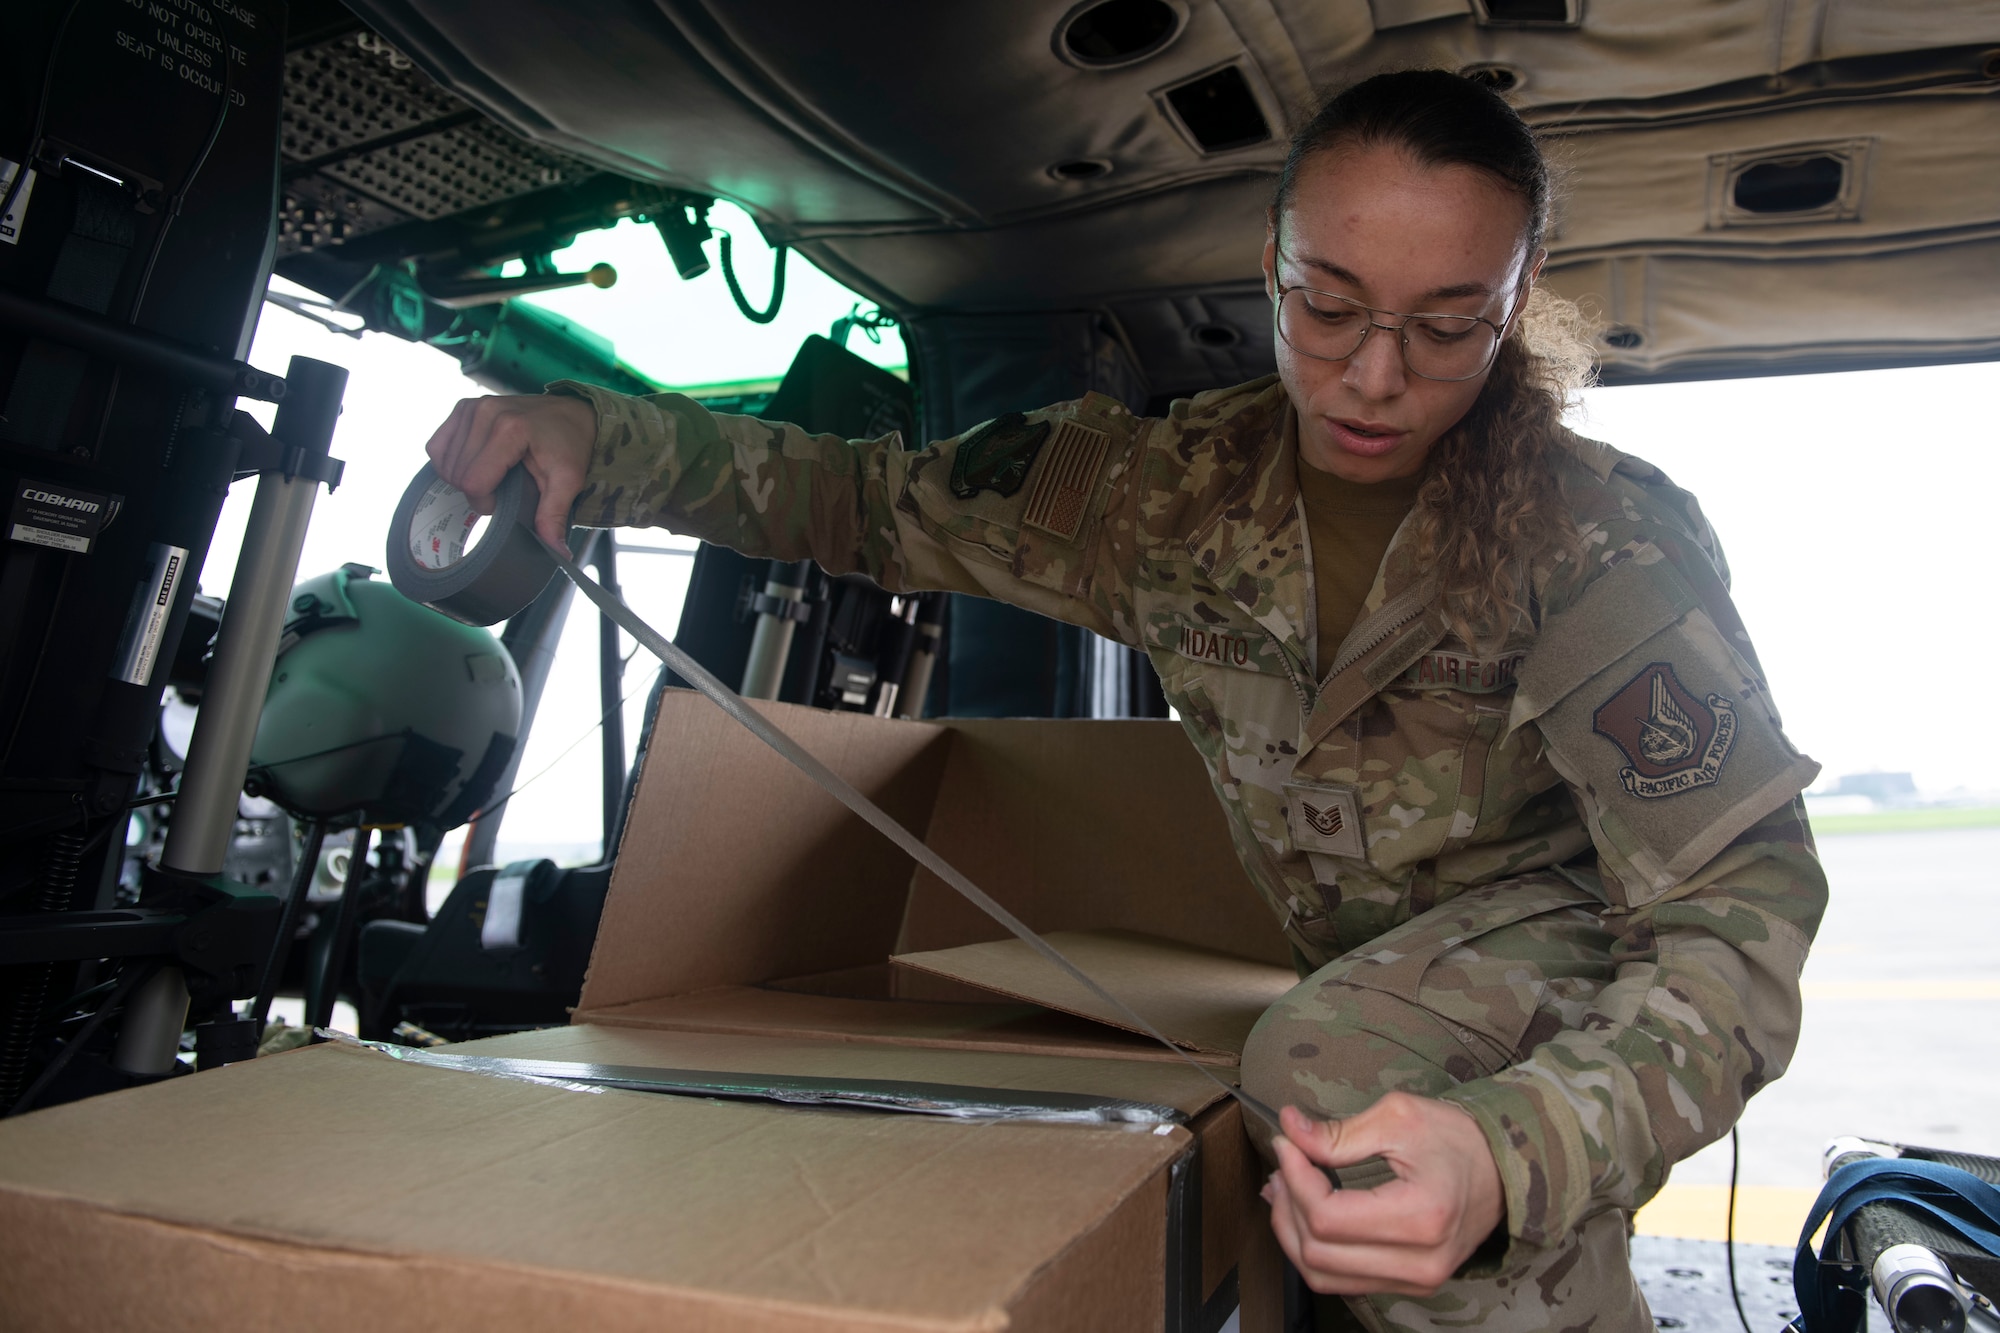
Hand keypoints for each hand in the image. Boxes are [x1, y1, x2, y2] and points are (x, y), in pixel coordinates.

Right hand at [424, 394, 598, 550]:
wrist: (571, 413)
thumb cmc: (570, 445)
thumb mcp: (568, 481)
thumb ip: (554, 515)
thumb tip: (557, 553)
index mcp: (511, 429)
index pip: (474, 482)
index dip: (485, 502)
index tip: (503, 502)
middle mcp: (486, 413)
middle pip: (457, 475)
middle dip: (476, 492)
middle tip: (501, 489)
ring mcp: (471, 407)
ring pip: (444, 463)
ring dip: (462, 478)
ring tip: (492, 474)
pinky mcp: (462, 407)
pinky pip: (436, 446)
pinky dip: (449, 462)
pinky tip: (472, 465)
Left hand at [1260, 1095, 1504, 1296]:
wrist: (1505, 1169)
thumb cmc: (1458, 1139)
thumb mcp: (1399, 1118)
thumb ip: (1339, 1133)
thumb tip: (1289, 1129)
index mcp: (1422, 1217)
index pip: (1328, 1216)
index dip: (1295, 1179)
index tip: (1287, 1145)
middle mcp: (1421, 1262)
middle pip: (1319, 1252)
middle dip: (1288, 1205)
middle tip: (1283, 1165)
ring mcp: (1417, 1280)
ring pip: (1323, 1275)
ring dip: (1292, 1233)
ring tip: (1284, 1189)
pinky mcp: (1411, 1283)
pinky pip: (1342, 1281)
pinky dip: (1313, 1251)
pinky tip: (1303, 1215)